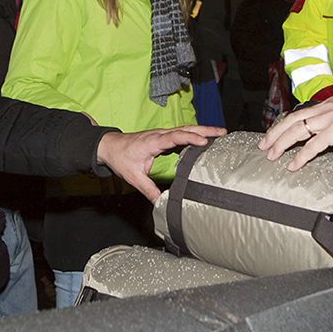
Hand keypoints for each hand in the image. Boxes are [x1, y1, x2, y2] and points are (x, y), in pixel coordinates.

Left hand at [97, 125, 225, 202]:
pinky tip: (204, 140)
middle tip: (223, 132)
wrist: (109, 147)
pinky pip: (182, 134)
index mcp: (154, 141)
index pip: (175, 137)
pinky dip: (194, 134)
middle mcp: (160, 134)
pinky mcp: (163, 137)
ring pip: (186, 129)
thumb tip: (160, 202)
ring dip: (203, 130)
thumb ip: (148, 189)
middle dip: (205, 129)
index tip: (204, 141)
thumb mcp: (133, 177)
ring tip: (220, 134)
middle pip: (186, 129)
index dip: (190, 138)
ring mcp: (163, 134)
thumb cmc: (120, 158)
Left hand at [258, 99, 332, 169]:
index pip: (301, 113)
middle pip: (294, 119)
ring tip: (273, 156)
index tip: (272, 135)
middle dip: (276, 133)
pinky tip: (294, 164)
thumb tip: (322, 138)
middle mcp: (329, 107)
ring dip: (282, 144)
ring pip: (298, 130)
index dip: (284, 124)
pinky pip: (313, 145)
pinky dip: (301, 156)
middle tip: (264, 145)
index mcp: (332, 104)